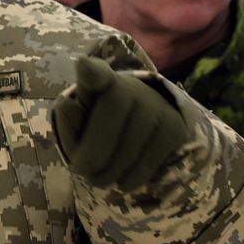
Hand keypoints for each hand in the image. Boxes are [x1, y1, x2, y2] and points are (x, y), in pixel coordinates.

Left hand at [53, 56, 189, 189]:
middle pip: (110, 128)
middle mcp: (133, 87)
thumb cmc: (100, 119)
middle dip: (94, 158)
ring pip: (131, 149)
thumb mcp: (79, 117)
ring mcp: (158, 106)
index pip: (97, 74)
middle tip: (84, 174)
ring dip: (111, 172)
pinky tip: (123, 180)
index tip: (83, 64)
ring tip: (100, 180)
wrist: (141, 120)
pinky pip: (152, 160)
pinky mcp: (176, 127)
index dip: (91, 71)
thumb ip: (69, 118)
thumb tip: (67, 106)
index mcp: (103, 81)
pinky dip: (133, 177)